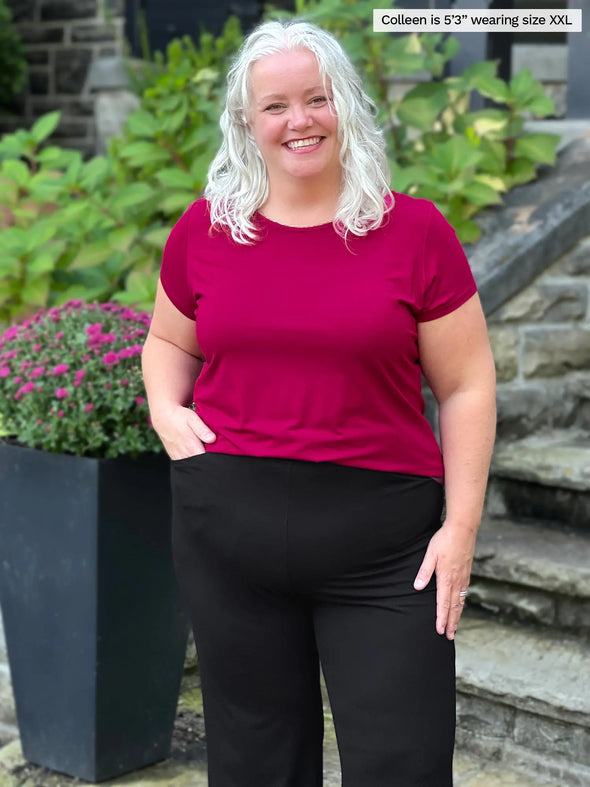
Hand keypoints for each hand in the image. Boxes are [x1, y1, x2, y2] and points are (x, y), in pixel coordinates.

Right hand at [151, 404, 215, 460]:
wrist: (163, 418)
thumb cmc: (179, 417)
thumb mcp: (192, 419)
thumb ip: (202, 430)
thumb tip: (212, 439)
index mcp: (191, 447)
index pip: (206, 461)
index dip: (215, 459)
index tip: (219, 454)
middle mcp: (184, 455)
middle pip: (201, 465)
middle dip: (209, 461)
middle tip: (214, 452)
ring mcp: (179, 458)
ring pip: (194, 465)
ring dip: (201, 461)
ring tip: (205, 452)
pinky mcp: (175, 458)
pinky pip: (187, 464)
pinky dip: (193, 461)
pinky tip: (196, 453)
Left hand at [413, 522, 476, 639]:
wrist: (463, 529)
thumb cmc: (444, 540)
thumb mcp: (430, 554)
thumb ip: (424, 571)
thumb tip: (417, 587)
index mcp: (446, 578)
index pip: (443, 603)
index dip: (441, 618)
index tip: (440, 630)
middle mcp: (457, 581)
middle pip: (454, 607)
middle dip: (451, 623)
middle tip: (449, 636)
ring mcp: (464, 577)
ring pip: (461, 601)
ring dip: (458, 616)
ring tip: (455, 627)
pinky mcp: (467, 572)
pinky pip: (465, 593)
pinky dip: (462, 604)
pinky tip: (461, 606)